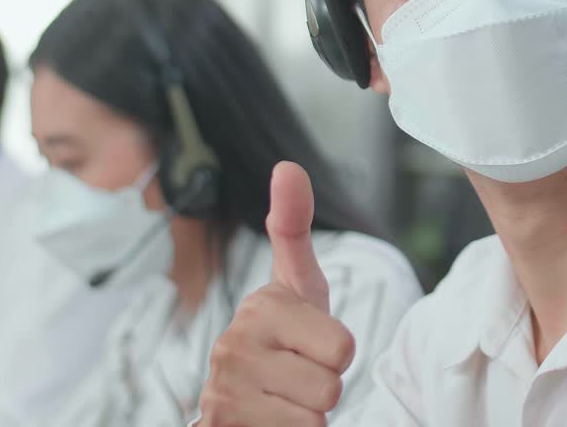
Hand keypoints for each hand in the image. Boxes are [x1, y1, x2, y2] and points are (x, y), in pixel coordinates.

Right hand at [197, 162, 355, 425]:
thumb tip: (287, 165)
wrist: (247, 402)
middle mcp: (232, 348)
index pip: (343, 347)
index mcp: (261, 308)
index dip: (339, 354)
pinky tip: (270, 421)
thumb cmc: (287, 336)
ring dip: (309, 416)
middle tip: (301, 376)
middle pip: (331, 386)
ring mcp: (223, 393)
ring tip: (286, 399)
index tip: (313, 345)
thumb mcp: (300, 284)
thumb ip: (295, 227)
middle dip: (325, 388)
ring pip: (314, 419)